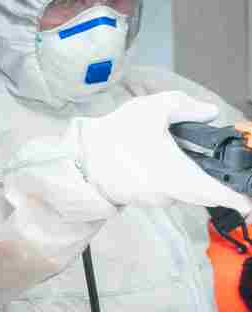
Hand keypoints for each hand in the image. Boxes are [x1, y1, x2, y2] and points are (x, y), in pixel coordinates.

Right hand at [76, 91, 251, 211]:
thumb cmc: (116, 135)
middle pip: (202, 189)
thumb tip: (210, 113)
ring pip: (182, 188)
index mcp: (180, 176)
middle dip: (210, 178)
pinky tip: (153, 159)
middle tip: (211, 162)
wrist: (77, 159)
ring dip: (184, 174)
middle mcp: (171, 194)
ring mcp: (154, 200)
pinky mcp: (141, 200)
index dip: (237, 199)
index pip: (218, 193)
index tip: (249, 204)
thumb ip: (187, 107)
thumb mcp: (154, 108)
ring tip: (170, 150)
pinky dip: (166, 177)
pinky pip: (164, 189)